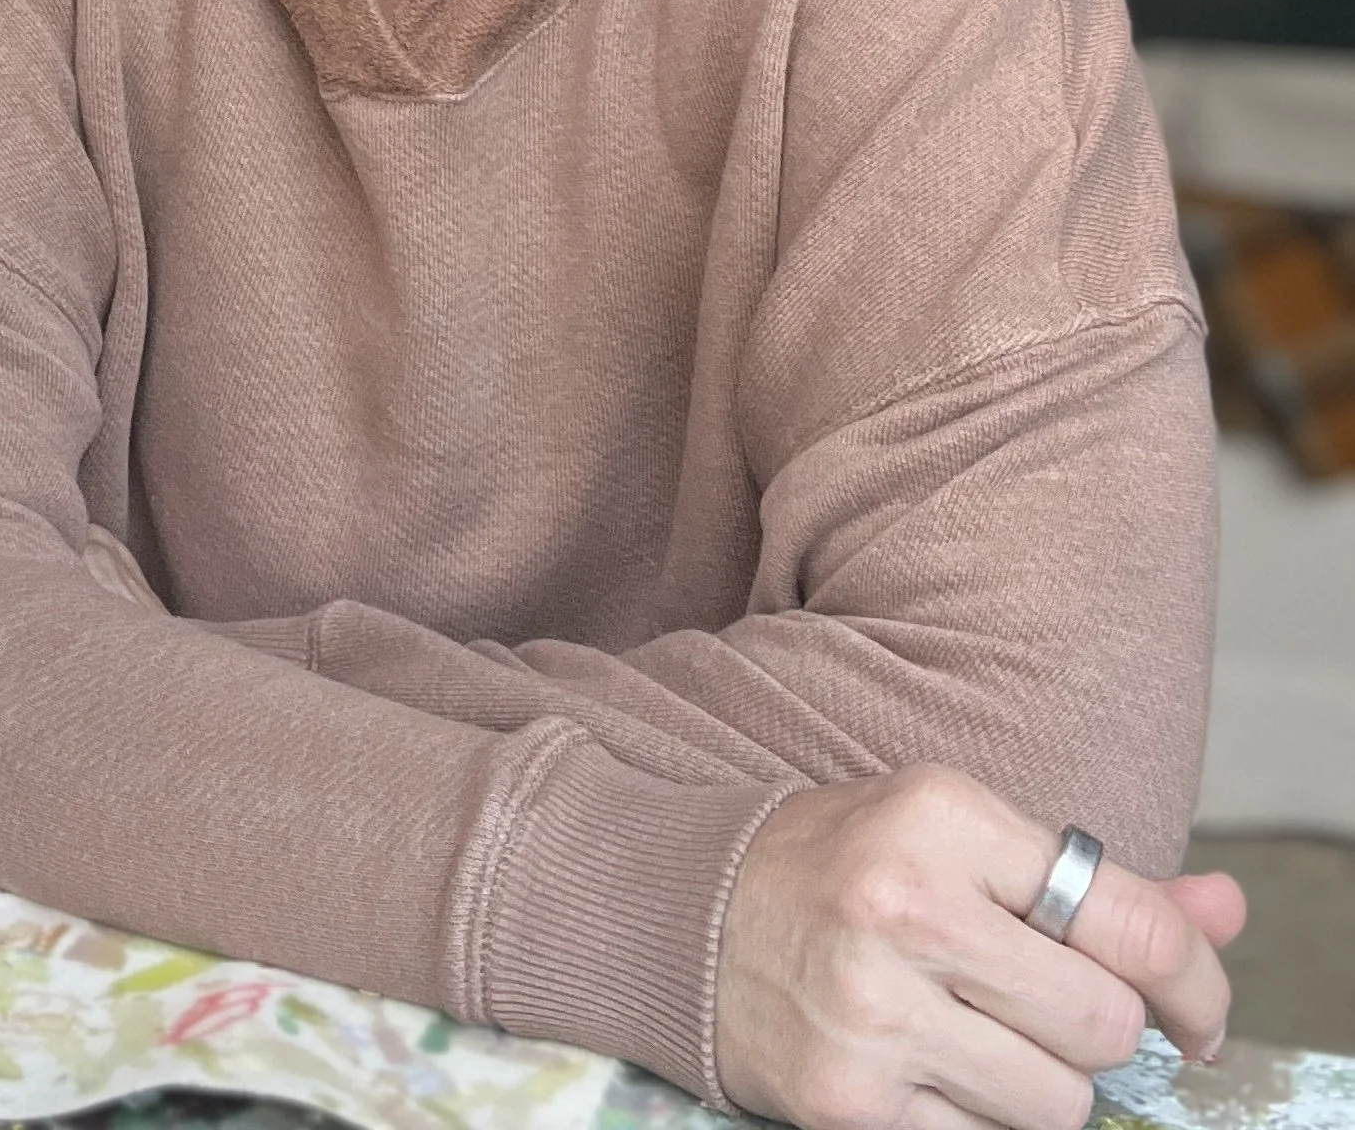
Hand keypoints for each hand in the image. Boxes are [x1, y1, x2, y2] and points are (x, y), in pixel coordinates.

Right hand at [715, 767, 1244, 1129]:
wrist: (687, 912)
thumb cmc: (849, 868)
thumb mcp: (962, 839)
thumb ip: (1098, 887)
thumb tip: (1230, 908)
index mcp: (943, 817)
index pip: (1127, 921)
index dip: (1193, 980)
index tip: (1200, 1016)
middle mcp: (907, 907)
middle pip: (1101, 1027)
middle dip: (1093, 1032)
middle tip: (1044, 1010)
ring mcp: (874, 1012)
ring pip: (1057, 1105)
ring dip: (1039, 1086)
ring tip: (974, 1037)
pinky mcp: (849, 1103)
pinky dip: (977, 1119)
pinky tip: (928, 1069)